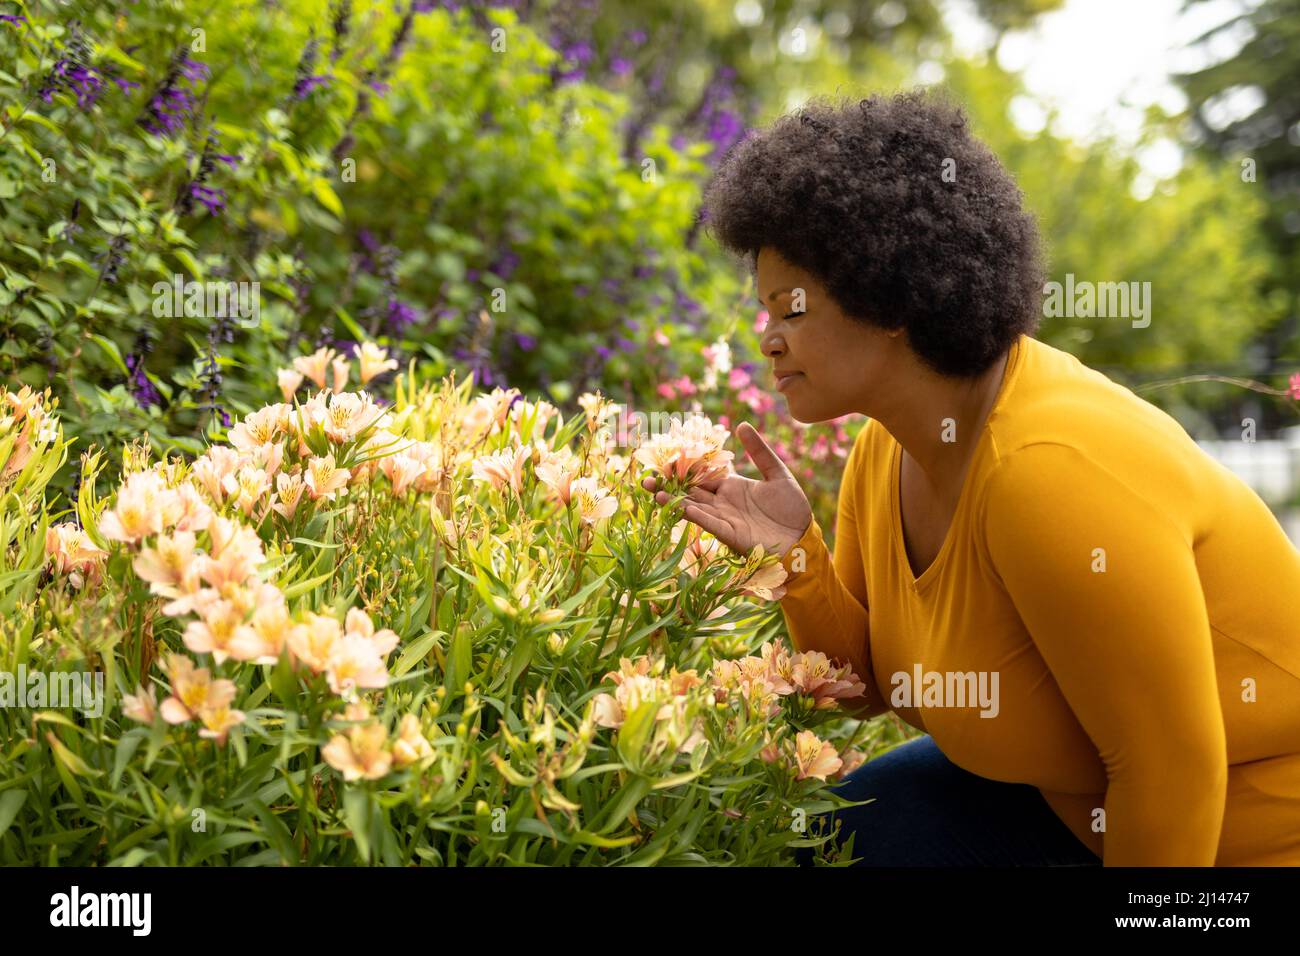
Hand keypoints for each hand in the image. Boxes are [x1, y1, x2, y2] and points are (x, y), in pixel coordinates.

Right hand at [641, 422, 812, 559]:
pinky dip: (693, 514)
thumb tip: (741, 424)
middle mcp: (722, 502)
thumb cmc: (792, 508)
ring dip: (673, 500)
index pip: (703, 473)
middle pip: (690, 490)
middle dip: (668, 484)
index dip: (685, 466)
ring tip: (652, 491)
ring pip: (692, 506)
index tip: (666, 456)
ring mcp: (724, 518)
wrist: (802, 538)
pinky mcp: (729, 534)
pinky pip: (708, 522)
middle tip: (645, 476)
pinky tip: (679, 506)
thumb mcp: (777, 473)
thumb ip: (759, 451)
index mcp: (731, 486)